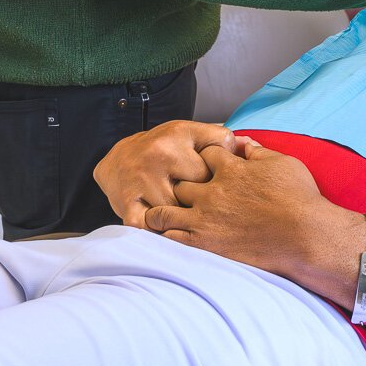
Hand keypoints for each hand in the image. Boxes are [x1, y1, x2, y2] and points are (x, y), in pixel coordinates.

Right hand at [93, 120, 240, 227]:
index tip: (220, 188)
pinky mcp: (127, 205)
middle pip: (195, 193)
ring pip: (175, 213)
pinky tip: (170, 232)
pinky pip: (149, 227)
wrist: (119, 158)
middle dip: (204, 204)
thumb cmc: (163, 147)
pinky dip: (160, 233)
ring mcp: (141, 183)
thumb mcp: (190, 133)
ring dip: (185, 222)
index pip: (210, 167)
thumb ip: (219, 137)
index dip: (219, 181)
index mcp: (176, 138)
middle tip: (210, 210)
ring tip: (194, 224)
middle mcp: (158, 158)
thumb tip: (245, 147)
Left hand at [144, 140, 343, 274]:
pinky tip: (165, 235)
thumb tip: (242, 142)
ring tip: (163, 213)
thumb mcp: (282, 163)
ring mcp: (204, 220)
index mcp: (231, 169)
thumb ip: (257, 151)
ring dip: (162, 210)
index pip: (204, 153)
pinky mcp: (204, 245)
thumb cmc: (299, 198)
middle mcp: (212, 192)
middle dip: (180, 182)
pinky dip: (163, 236)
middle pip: (179, 181)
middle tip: (183, 189)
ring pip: (164, 212)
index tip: (206, 162)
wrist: (305, 236)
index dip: (204, 155)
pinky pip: (169, 239)